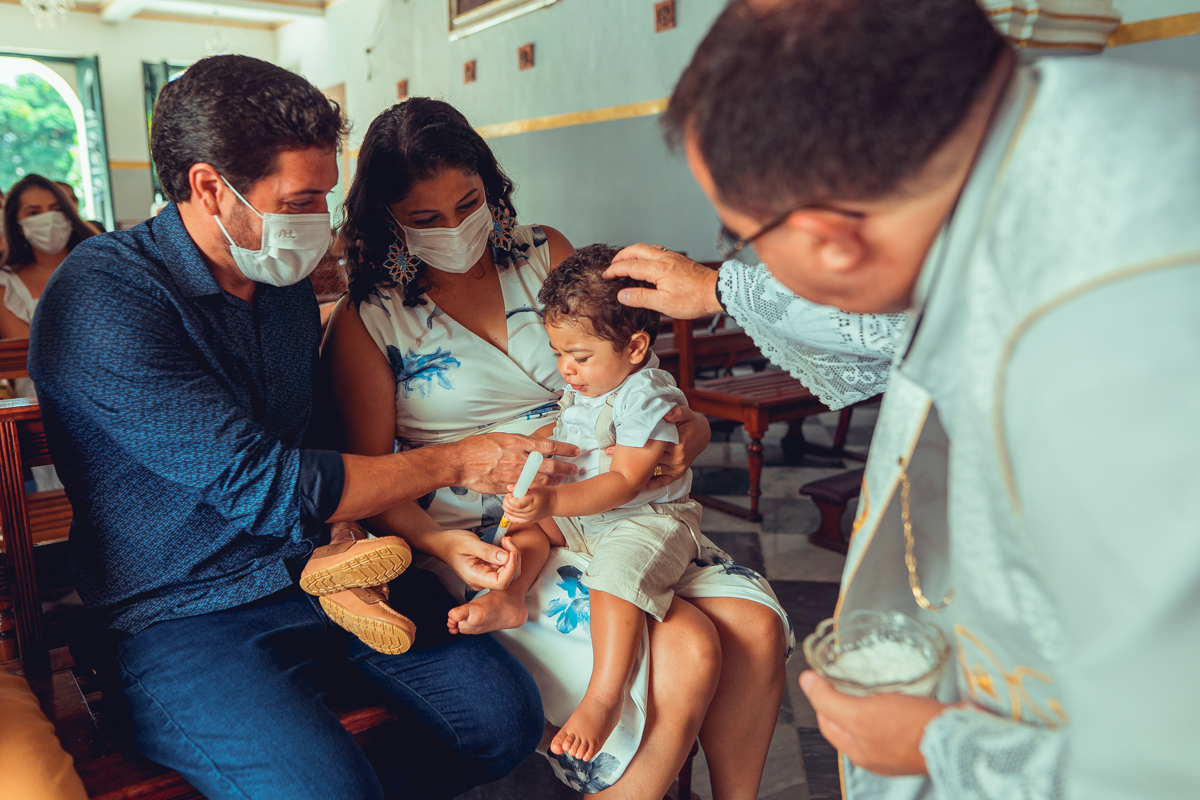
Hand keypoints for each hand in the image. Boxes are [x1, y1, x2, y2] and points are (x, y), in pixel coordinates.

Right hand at [432, 529, 521, 591]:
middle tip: (507, 540)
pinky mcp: (490, 570)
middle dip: (514, 558)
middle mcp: (482, 581)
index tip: (511, 551)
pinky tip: (503, 544)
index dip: (511, 568)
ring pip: (510, 572)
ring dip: (512, 555)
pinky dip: (508, 554)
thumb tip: (506, 558)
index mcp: (475, 578)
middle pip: (509, 577)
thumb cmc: (453, 543)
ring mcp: (486, 576)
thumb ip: (487, 551)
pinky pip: (505, 566)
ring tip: (505, 540)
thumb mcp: (469, 543)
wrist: (444, 544)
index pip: (501, 583)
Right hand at [452, 433, 579, 494]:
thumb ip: (518, 442)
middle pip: (550, 465)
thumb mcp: (500, 437)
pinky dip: (537, 489)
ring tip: (563, 479)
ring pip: (541, 479)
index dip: (565, 449)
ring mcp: (514, 474)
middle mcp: (518, 459)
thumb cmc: (477, 448)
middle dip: (566, 467)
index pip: (548, 446)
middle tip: (575, 468)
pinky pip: (527, 489)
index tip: (574, 451)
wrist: (461, 463)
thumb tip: (532, 443)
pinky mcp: (507, 486)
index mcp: (517, 443)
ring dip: (555, 480)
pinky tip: (543, 489)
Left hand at [502, 486, 553, 524]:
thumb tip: (508, 487)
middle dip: (506, 502)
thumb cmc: (544, 492)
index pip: (516, 504)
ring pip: (512, 515)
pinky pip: (515, 520)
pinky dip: (509, 515)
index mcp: (533, 501)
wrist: (554, 502)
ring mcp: (530, 518)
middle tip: (508, 496)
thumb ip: (520, 486)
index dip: (510, 499)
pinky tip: (509, 510)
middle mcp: (531, 511)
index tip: (510, 493)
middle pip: (513, 510)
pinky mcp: (529, 521)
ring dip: (507, 508)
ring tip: (509, 501)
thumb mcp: (533, 485)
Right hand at [604, 244, 722, 317]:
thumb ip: (641, 298)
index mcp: (658, 269)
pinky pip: (657, 250)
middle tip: (612, 265)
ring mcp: (672, 257)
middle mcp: (664, 258)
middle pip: (636, 250)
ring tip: (626, 261)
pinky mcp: (679, 259)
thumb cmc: (693, 299)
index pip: (629, 266)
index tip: (605, 276)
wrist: (717, 291)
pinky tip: (647, 261)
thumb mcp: (664, 304)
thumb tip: (622, 295)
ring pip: (647, 247)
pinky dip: (645, 253)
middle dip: (621, 256)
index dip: (614, 270)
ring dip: (633, 252)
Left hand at [604, 406, 709, 489]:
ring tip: (616, 465)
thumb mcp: (686, 413)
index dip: (634, 441)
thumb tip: (666, 413)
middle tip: (608, 452)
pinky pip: (662, 481)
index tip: (617, 442)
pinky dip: (650, 483)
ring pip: (652, 468)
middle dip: (630, 454)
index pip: (652, 443)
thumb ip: (676, 412)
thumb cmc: (690, 422)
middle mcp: (678, 456)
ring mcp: (678, 466)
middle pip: (649, 456)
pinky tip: (636, 484)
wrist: (703, 434)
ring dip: (636, 468)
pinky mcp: (678, 473)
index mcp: (678, 442)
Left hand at [799, 671, 946, 775]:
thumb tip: (805, 682)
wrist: (957, 736)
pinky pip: (898, 714)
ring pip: (874, 716)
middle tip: (845, 673)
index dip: (820, 697)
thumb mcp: (860, 713)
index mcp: (858, 750)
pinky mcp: (918, 733)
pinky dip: (893, 700)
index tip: (821, 676)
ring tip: (871, 678)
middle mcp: (876, 752)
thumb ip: (829, 700)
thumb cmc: (911, 730)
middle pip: (849, 719)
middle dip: (844, 696)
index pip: (826, 721)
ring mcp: (898, 744)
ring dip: (870, 696)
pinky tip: (898, 688)